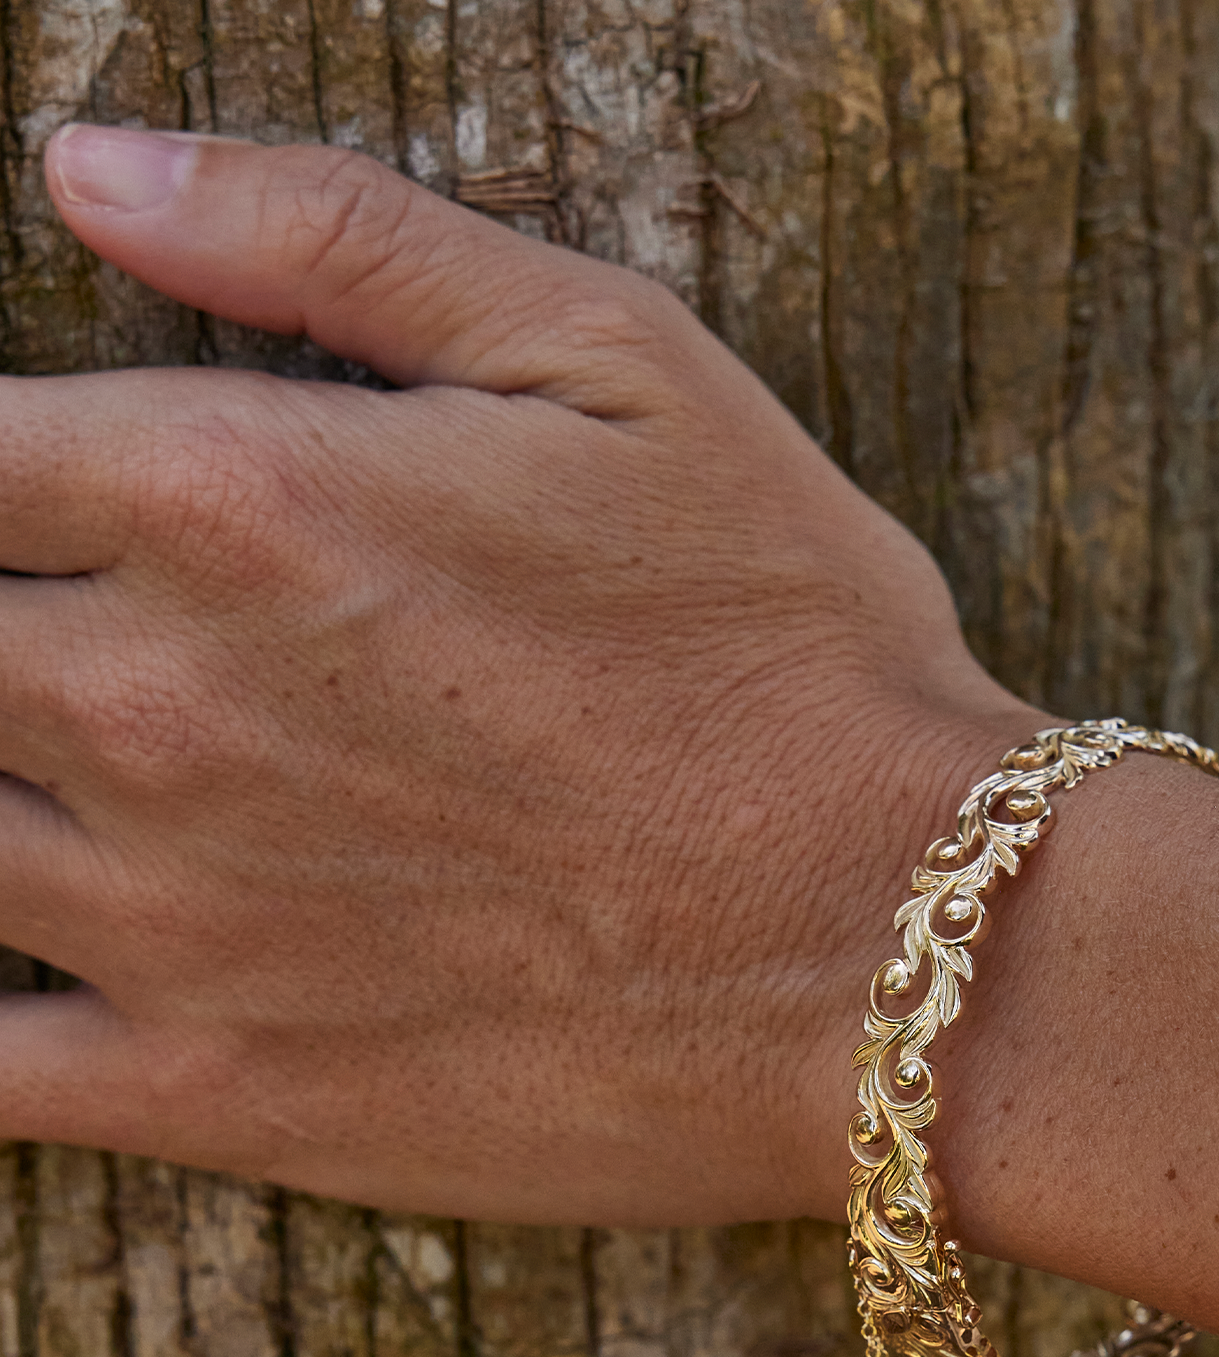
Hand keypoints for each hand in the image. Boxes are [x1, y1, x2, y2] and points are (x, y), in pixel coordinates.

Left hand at [0, 126, 1037, 1225]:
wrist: (903, 948)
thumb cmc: (795, 656)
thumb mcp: (627, 368)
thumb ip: (342, 239)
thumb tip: (94, 173)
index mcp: (234, 497)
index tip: (39, 501)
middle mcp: (156, 706)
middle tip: (89, 644)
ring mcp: (171, 921)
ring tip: (82, 777)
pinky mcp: (222, 1092)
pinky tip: (30, 968)